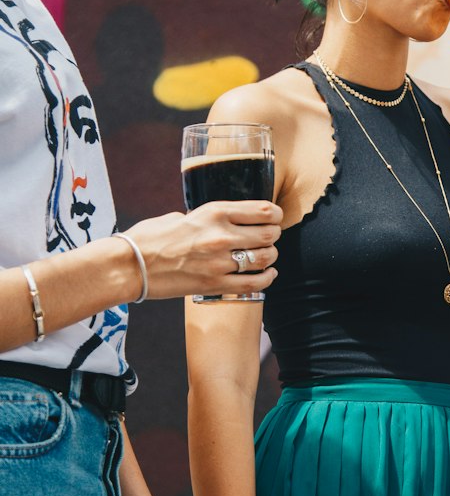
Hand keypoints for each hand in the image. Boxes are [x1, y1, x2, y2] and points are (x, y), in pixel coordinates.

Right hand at [123, 202, 282, 299]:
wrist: (129, 266)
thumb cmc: (150, 238)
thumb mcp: (182, 216)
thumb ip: (207, 218)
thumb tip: (221, 221)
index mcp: (214, 212)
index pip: (263, 210)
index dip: (275, 215)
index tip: (274, 218)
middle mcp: (221, 235)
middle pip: (270, 235)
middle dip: (273, 236)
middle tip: (269, 239)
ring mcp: (220, 262)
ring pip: (266, 258)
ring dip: (271, 257)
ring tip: (266, 257)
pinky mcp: (215, 285)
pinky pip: (255, 283)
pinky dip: (267, 279)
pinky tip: (267, 275)